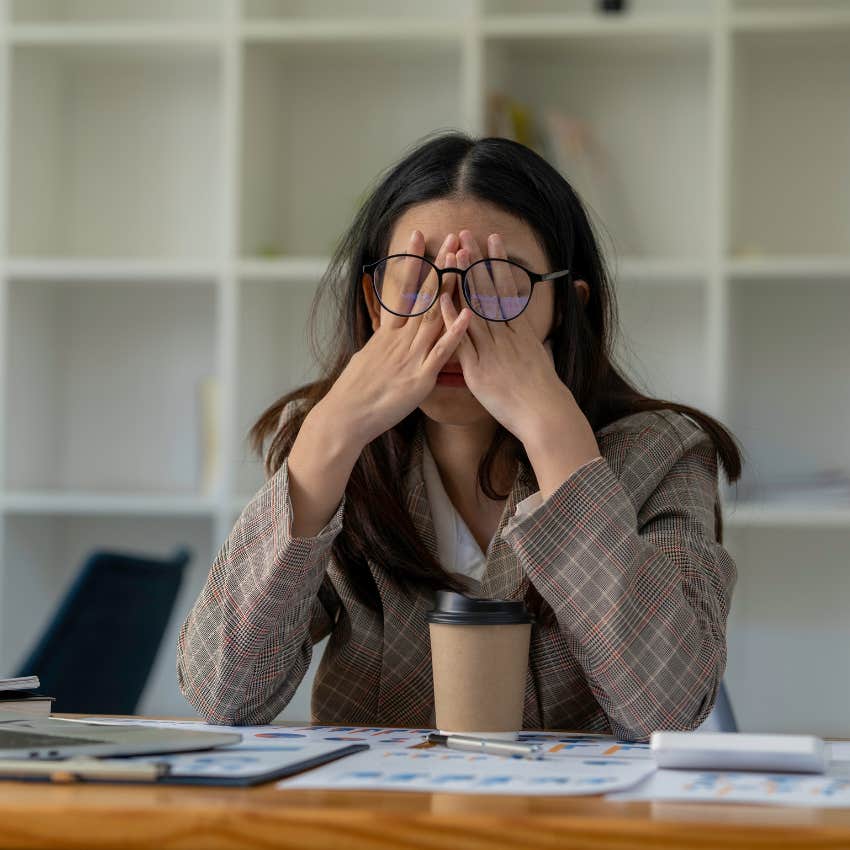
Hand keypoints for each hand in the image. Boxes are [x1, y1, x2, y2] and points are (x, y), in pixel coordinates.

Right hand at [317, 229, 470, 449]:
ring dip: (451, 287)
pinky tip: (468, 313)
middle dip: (439, 265)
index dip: (411, 261)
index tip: (418, 236)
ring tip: (464, 261)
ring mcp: (411, 356)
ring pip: (435, 315)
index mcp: (388, 333)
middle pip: (423, 295)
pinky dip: (455, 332)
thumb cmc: (355, 392)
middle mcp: (400, 339)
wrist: (345, 417)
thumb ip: (383, 343)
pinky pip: (441, 352)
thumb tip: (386, 333)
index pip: (402, 289)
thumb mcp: (367, 358)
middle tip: (452, 237)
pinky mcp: (420, 377)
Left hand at [441, 230, 599, 496]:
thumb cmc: (543, 393)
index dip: (498, 263)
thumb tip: (527, 331)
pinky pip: (461, 339)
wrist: (544, 415)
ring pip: (475, 308)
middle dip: (477, 261)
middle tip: (467, 233)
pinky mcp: (478, 368)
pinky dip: (451, 318)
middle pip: (489, 291)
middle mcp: (506, 335)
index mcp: (521, 331)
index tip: (492, 240)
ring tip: (454, 253)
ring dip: (463, 279)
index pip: (507, 289)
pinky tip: (441, 298)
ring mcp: (491, 350)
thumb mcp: (540, 359)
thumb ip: (530, 342)